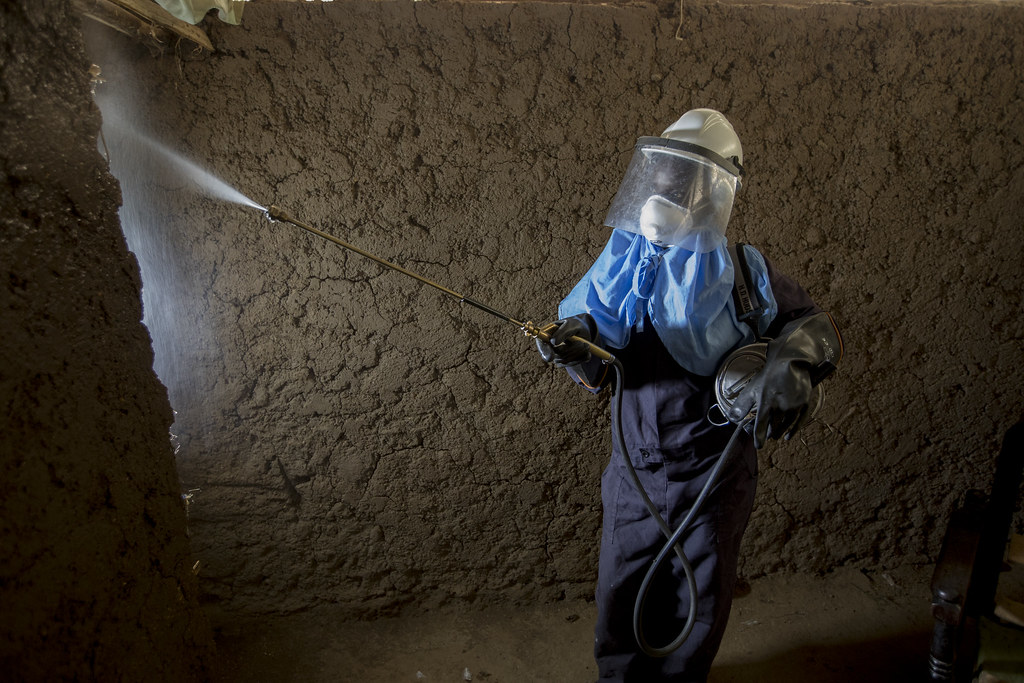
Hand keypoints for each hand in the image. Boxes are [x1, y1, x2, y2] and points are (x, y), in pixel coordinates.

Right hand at [535, 314, 596, 366]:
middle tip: (584, 343)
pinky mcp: (565, 361)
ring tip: (586, 344)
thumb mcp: (571, 324)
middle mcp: (550, 346)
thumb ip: (562, 331)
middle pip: (555, 355)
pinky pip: (573, 364)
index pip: (541, 344)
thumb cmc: (575, 324)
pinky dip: (582, 358)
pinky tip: (586, 350)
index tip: (550, 358)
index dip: (544, 351)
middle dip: (571, 350)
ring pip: (565, 361)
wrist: (583, 330)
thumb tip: (553, 342)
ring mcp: (557, 355)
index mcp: (547, 334)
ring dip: (578, 353)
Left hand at [726, 312, 841, 447]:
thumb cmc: (769, 376)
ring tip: (775, 434)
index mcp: (766, 402)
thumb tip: (732, 419)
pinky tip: (788, 436)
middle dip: (769, 433)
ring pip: (785, 427)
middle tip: (766, 434)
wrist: (790, 363)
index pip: (761, 426)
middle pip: (774, 428)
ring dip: (779, 432)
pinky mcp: (805, 405)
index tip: (758, 445)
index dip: (759, 437)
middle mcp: (780, 407)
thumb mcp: (752, 388)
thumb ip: (741, 405)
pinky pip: (799, 423)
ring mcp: (794, 407)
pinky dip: (793, 431)